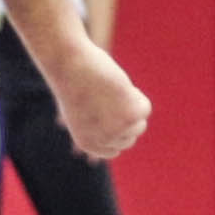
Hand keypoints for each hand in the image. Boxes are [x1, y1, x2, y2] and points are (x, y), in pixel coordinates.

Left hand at [34, 36, 150, 160]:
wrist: (69, 64)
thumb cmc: (72, 81)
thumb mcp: (81, 110)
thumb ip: (97, 124)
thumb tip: (121, 126)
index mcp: (87, 143)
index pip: (114, 149)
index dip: (117, 132)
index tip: (113, 116)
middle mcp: (103, 141)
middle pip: (129, 138)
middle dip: (126, 120)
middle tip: (113, 99)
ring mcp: (118, 129)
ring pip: (139, 124)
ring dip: (131, 107)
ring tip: (113, 91)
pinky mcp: (131, 115)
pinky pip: (145, 108)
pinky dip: (136, 95)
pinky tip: (119, 86)